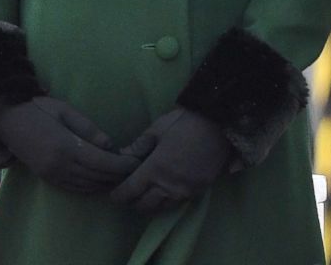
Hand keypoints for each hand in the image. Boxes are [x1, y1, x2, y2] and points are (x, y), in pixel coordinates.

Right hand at [0, 96, 139, 192]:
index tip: (135, 162)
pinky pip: (75, 188)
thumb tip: (111, 145)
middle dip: (118, 176)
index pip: (102, 163)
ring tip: (122, 175)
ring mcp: (52, 175)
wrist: (7, 119)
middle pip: (97, 178)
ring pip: (87, 187)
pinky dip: (91, 187)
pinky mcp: (47, 179)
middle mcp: (59, 166)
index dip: (121, 165)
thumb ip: (89, 129)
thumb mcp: (66, 110)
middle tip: (135, 170)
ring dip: (106, 183)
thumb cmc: (38, 108)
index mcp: (65, 147)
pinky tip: (101, 181)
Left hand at [110, 107, 232, 211]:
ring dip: (150, 204)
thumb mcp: (157, 129)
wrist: (217, 125)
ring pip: (161, 208)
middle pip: (144, 205)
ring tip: (144, 196)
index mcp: (155, 169)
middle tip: (128, 194)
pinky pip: (177, 204)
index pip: (131, 191)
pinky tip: (163, 193)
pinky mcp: (197, 192)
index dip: (119, 195)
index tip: (113, 194)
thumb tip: (123, 155)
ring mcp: (184, 191)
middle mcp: (168, 186)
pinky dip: (166, 202)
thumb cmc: (184, 122)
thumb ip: (139, 145)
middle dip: (133, 202)